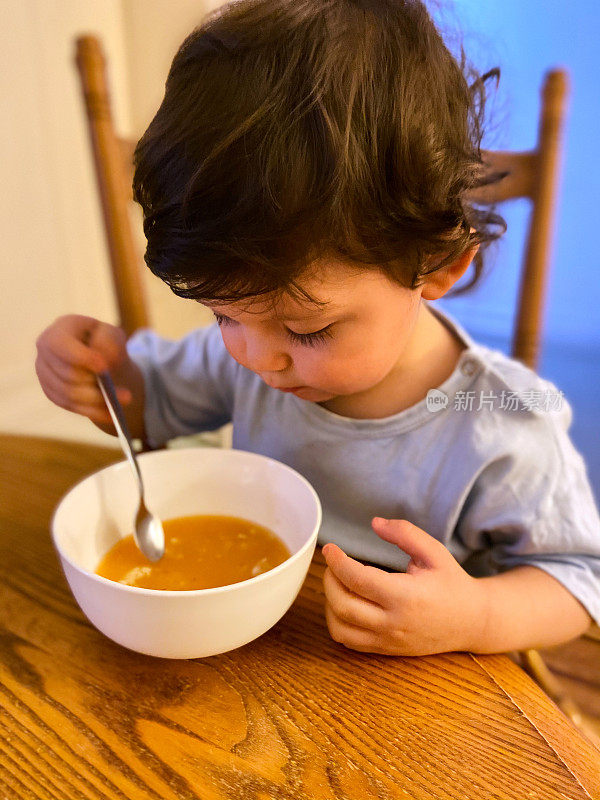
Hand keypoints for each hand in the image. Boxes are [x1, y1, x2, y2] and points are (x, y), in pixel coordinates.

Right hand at [35, 314, 131, 425]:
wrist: (100, 357)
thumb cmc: (105, 342)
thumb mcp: (113, 335)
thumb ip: (109, 342)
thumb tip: (103, 362)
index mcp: (60, 329)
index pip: (60, 344)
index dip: (80, 357)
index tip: (103, 368)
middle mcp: (45, 350)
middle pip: (68, 374)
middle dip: (96, 386)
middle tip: (126, 395)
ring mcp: (44, 372)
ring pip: (69, 394)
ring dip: (98, 401)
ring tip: (124, 402)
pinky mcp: (51, 391)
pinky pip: (70, 406)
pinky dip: (92, 411)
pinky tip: (112, 413)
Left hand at [322, 517, 482, 655]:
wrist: (472, 621)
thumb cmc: (451, 583)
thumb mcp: (434, 552)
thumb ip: (405, 533)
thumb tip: (374, 523)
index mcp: (406, 596)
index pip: (358, 579)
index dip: (337, 562)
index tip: (330, 548)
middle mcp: (394, 622)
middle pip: (343, 605)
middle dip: (329, 580)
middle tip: (333, 564)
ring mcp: (388, 640)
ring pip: (340, 628)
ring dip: (330, 604)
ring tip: (339, 584)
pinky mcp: (386, 650)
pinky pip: (349, 641)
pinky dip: (338, 622)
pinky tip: (345, 603)